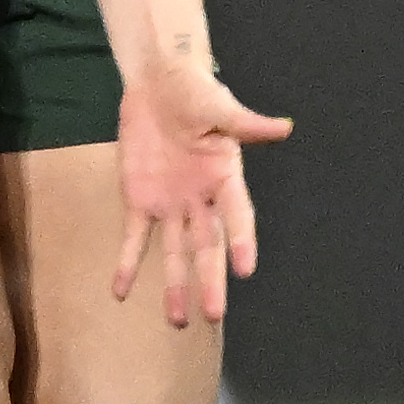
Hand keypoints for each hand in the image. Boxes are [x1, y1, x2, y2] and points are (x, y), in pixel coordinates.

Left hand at [113, 56, 287, 328]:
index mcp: (224, 176)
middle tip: (212, 315)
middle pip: (207, 245)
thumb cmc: (195, 91)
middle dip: (209, 280)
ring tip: (177, 320)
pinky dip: (127, 263)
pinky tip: (120, 292)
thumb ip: (246, 124)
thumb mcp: (219, 106)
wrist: (158, 83)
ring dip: (175, 285)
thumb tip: (283, 128)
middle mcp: (201, 198)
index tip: (246, 270)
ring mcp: (170, 203)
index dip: (242, 240)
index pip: (237, 214)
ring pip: (174, 251)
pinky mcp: (140, 200)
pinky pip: (134, 237)